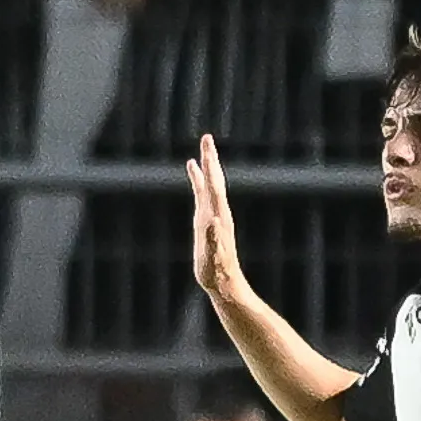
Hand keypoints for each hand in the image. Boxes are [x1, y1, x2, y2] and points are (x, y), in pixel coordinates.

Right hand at [187, 133, 249, 305]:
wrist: (224, 283)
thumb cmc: (217, 271)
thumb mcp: (213, 255)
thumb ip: (212, 237)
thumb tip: (213, 219)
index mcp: (217, 215)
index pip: (213, 183)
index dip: (209, 164)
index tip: (207, 145)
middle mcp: (216, 212)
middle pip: (213, 180)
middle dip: (209, 159)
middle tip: (207, 138)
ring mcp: (212, 217)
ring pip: (208, 188)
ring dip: (204, 171)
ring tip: (198, 157)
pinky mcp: (207, 224)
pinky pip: (202, 199)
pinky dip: (198, 186)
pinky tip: (197, 181)